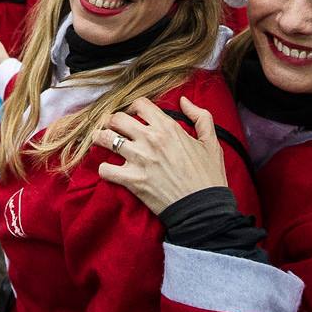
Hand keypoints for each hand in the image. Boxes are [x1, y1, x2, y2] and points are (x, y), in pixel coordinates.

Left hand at [96, 96, 229, 214]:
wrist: (205, 210)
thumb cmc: (208, 177)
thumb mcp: (211, 142)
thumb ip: (200, 117)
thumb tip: (183, 101)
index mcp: (168, 128)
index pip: (140, 104)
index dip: (133, 108)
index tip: (132, 116)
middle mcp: (150, 139)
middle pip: (116, 118)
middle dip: (112, 122)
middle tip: (114, 129)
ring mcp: (139, 159)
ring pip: (105, 139)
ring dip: (100, 139)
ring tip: (102, 142)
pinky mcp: (132, 180)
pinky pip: (105, 169)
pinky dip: (104, 169)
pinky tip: (110, 170)